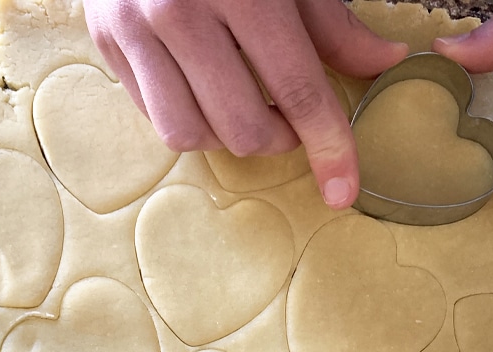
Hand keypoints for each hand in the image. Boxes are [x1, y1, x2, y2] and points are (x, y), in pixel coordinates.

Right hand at [83, 0, 407, 208]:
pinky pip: (154, 116)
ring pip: (190, 134)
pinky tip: (204, 91)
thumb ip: (333, 24)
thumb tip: (383, 63)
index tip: (342, 192)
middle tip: (289, 119)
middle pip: (241, 126)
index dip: (328, 147)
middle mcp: (179, 9)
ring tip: (244, 106)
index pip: (297, 90)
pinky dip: (189, 119)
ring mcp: (135, 28)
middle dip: (277, 139)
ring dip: (228, 136)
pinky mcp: (109, 41)